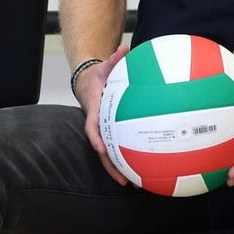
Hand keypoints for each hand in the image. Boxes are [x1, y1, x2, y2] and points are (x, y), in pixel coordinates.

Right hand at [77, 44, 130, 184]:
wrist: (90, 84)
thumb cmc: (98, 76)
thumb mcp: (104, 67)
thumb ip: (113, 59)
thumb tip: (124, 48)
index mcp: (94, 111)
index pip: (92, 126)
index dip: (96, 137)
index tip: (100, 146)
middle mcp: (98, 126)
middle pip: (102, 150)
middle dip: (111, 166)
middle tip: (124, 181)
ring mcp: (105, 132)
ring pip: (111, 155)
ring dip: (121, 170)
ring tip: (134, 185)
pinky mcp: (113, 134)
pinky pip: (121, 148)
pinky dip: (129, 160)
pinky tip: (144, 170)